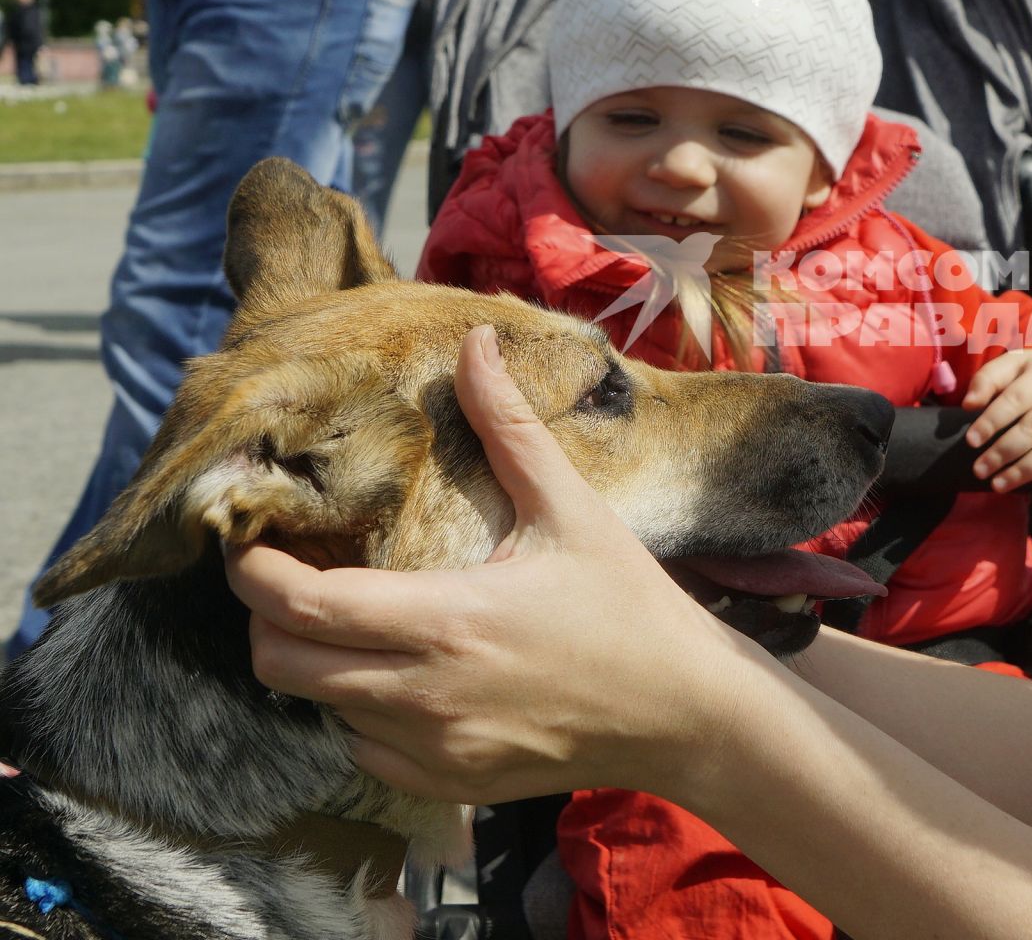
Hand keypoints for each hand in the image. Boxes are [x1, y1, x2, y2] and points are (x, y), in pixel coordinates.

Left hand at [225, 326, 763, 805]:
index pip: (302, 606)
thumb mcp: (571, 509)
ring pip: (319, 707)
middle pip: (283, 665)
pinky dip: (359, 709)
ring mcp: (433, 750)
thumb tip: (473, 343)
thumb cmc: (631, 607)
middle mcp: (425, 695)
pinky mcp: (449, 784)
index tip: (248, 537)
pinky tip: (401, 670)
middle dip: (267, 617)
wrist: (686, 714)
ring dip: (317, 661)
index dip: (255, 572)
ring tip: (349, 616)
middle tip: (291, 572)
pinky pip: (363, 748)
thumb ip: (509, 428)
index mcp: (448, 621)